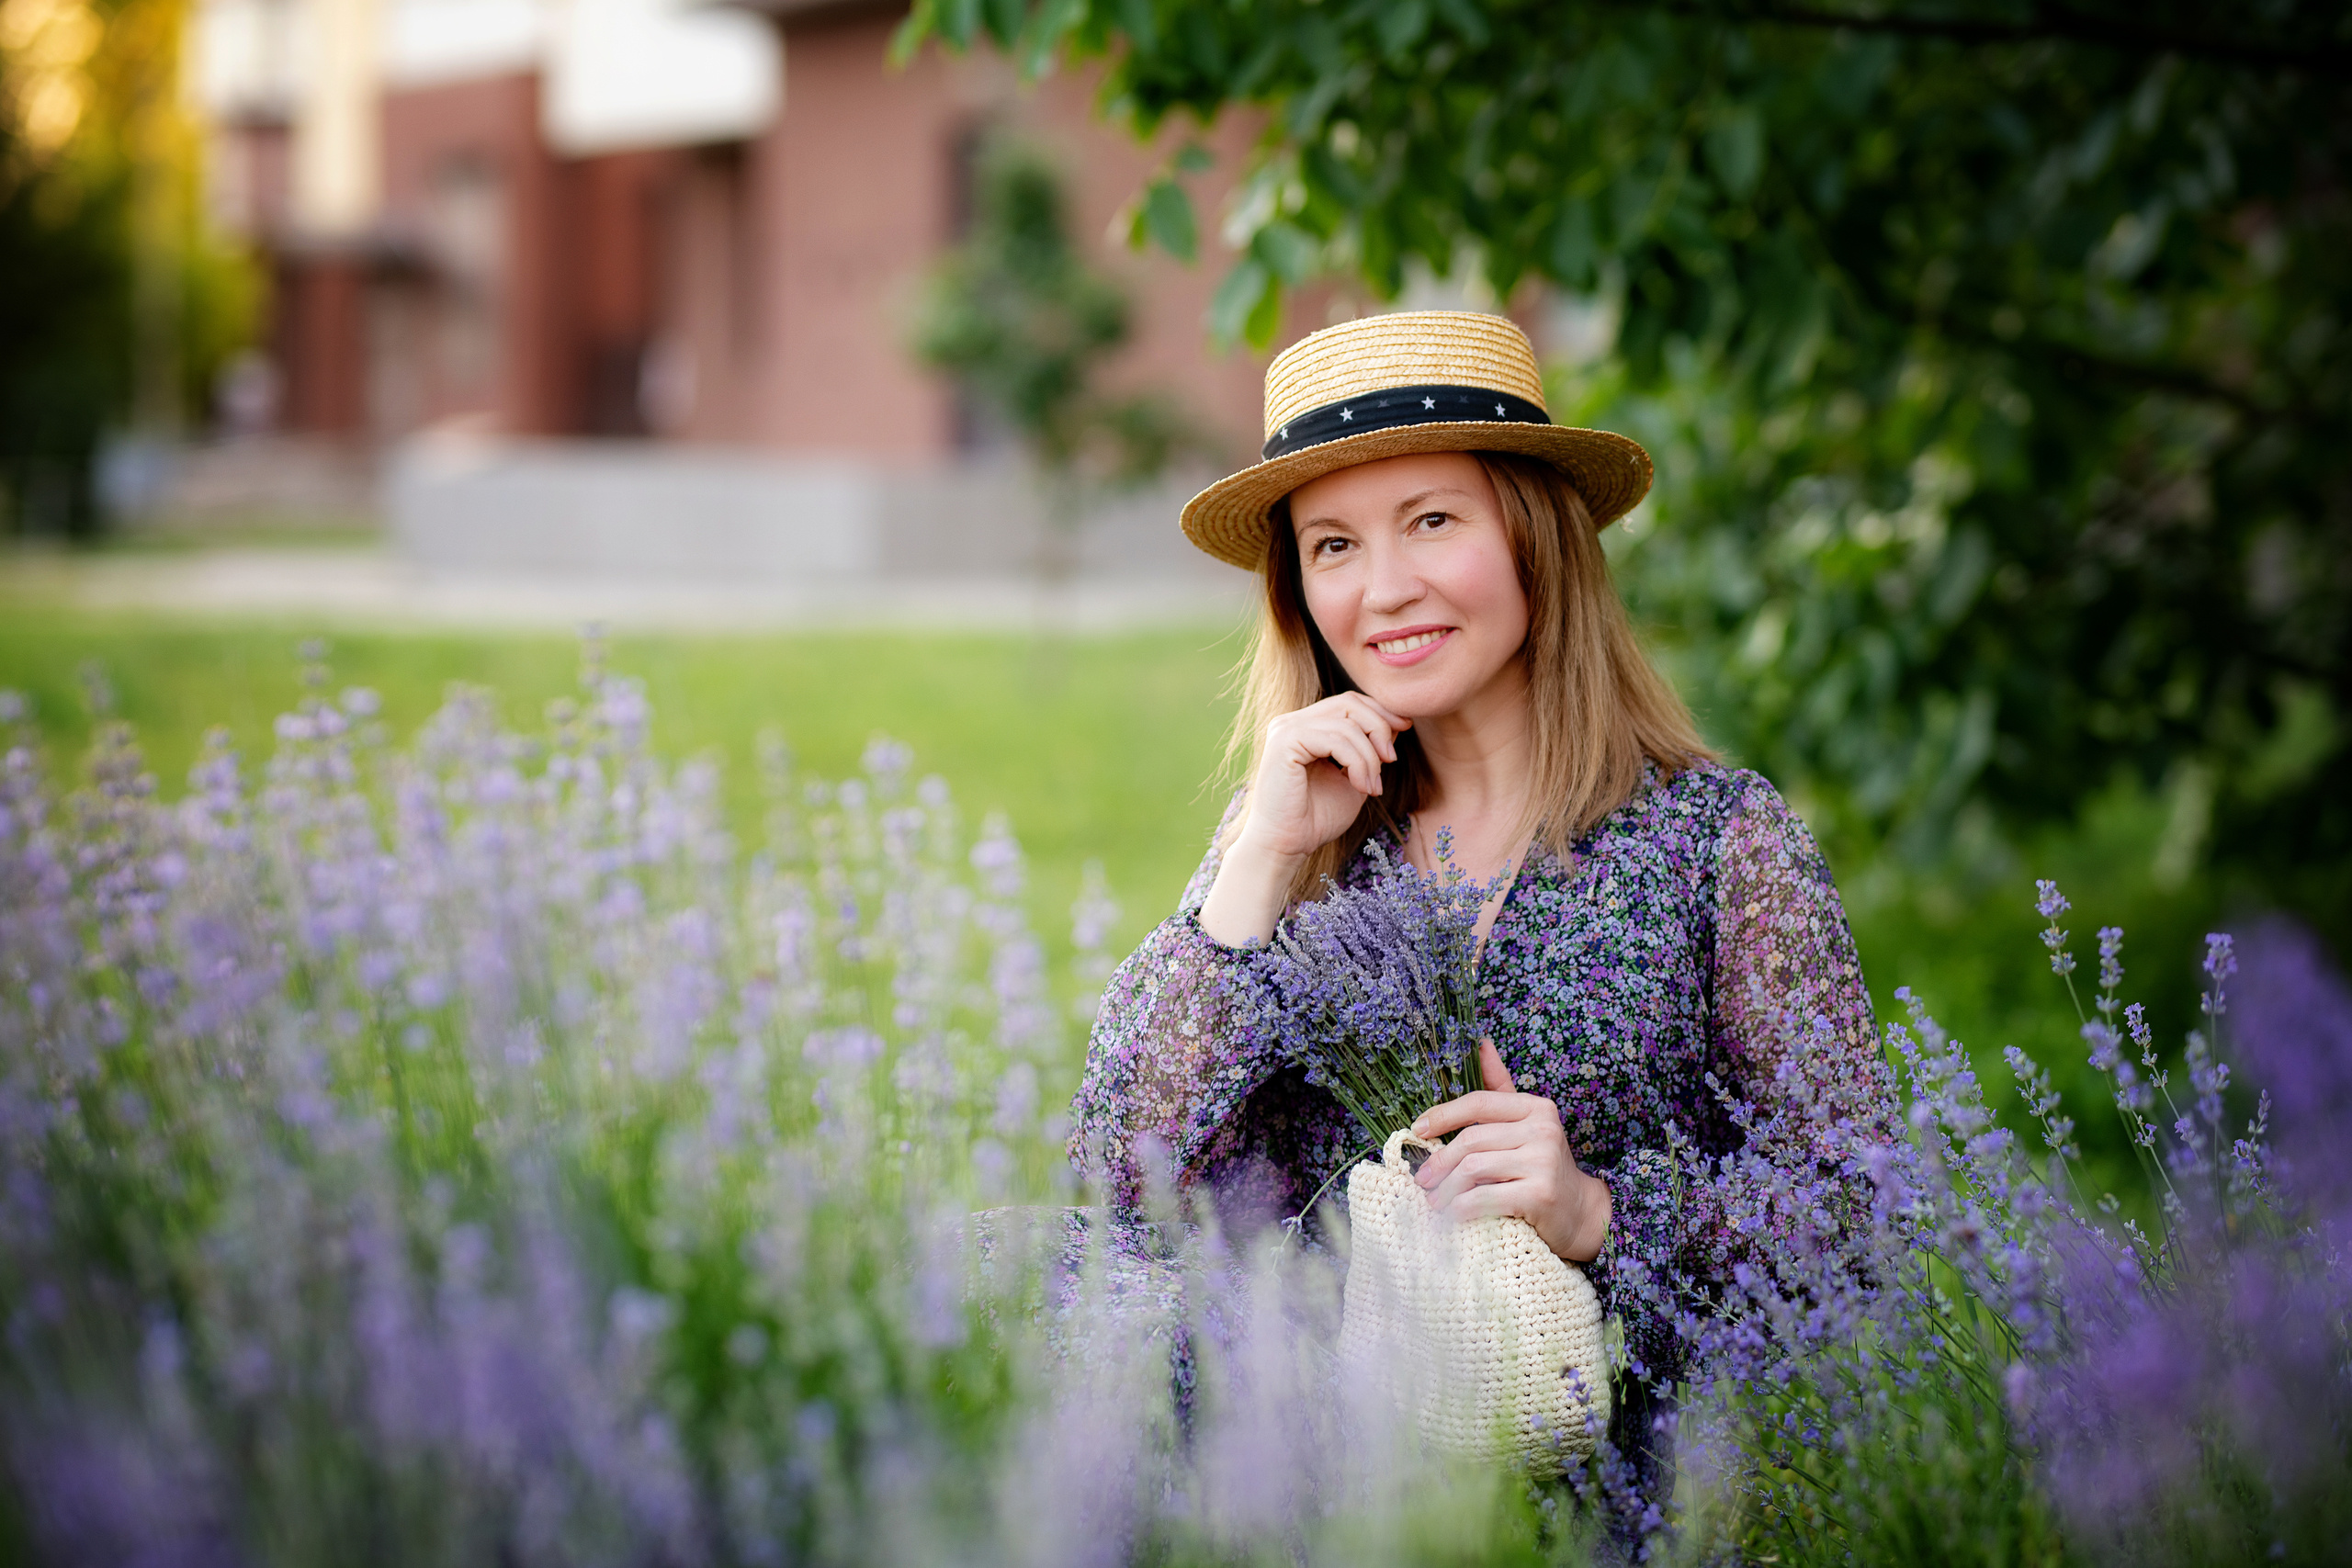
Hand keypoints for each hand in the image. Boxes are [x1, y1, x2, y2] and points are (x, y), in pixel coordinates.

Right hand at [1199, 693, 1411, 944]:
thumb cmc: (1316, 818)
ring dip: (1369, 757)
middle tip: (1391, 760)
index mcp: (1305, 726)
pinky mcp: (1284, 742)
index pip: (1349, 702)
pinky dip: (1357, 762)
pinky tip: (1362, 787)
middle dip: (1379, 727)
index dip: (1380, 712)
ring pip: (1347, 724)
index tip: (1404, 730)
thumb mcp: (1353, 777)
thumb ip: (1369, 751)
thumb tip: (1397, 723)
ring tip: (1373, 787)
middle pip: (1350, 703)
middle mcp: (1292, 722)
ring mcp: (1285, 729)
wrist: (1286, 845)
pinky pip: (1335, 740)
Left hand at [1410, 1040, 1610, 1262]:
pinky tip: (1454, 1213)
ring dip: (1447, 1189)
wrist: (1580, 1212)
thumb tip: (1480, 1042)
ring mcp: (1544, 1162)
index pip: (1478, 1103)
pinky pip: (1485, 1198)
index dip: (1443, 1114)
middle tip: (1422, 1179)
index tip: (1418, 1130)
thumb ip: (1500, 1087)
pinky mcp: (1540, 1194)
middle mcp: (1543, 1130)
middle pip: (1472, 1140)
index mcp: (1536, 1108)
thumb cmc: (1542, 1165)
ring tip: (1435, 1200)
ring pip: (1474, 1169)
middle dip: (1440, 1161)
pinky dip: (1462, 1207)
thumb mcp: (1525, 1123)